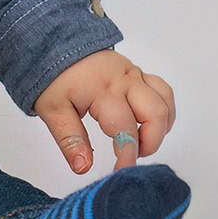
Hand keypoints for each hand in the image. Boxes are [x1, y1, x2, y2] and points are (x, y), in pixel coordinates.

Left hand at [31, 49, 175, 174]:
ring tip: (140, 141)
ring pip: (164, 101)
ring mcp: (134, 74)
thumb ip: (70, 140)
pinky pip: (162, 90)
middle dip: (150, 142)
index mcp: (103, 91)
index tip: (121, 172)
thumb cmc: (53, 80)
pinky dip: (163, 110)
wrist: (54, 46)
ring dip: (160, 127)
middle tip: (131, 155)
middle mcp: (125, 81)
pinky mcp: (137, 72)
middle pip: (155, 114)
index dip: (127, 155)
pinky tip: (150, 124)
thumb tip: (83, 167)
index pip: (125, 129)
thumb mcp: (53, 111)